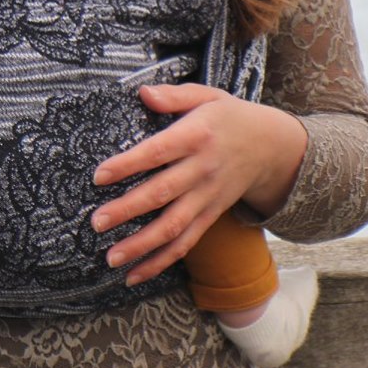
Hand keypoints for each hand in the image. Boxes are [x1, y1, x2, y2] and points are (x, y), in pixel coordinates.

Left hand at [89, 84, 308, 284]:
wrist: (271, 146)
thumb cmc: (229, 117)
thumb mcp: (207, 96)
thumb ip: (174, 95)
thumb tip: (143, 92)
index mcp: (196, 136)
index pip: (157, 152)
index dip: (128, 165)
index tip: (99, 176)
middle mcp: (201, 170)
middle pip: (162, 194)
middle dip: (128, 210)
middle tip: (97, 222)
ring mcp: (207, 197)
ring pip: (173, 226)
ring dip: (142, 245)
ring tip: (112, 257)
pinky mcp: (210, 215)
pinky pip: (186, 243)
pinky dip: (161, 261)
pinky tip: (134, 275)